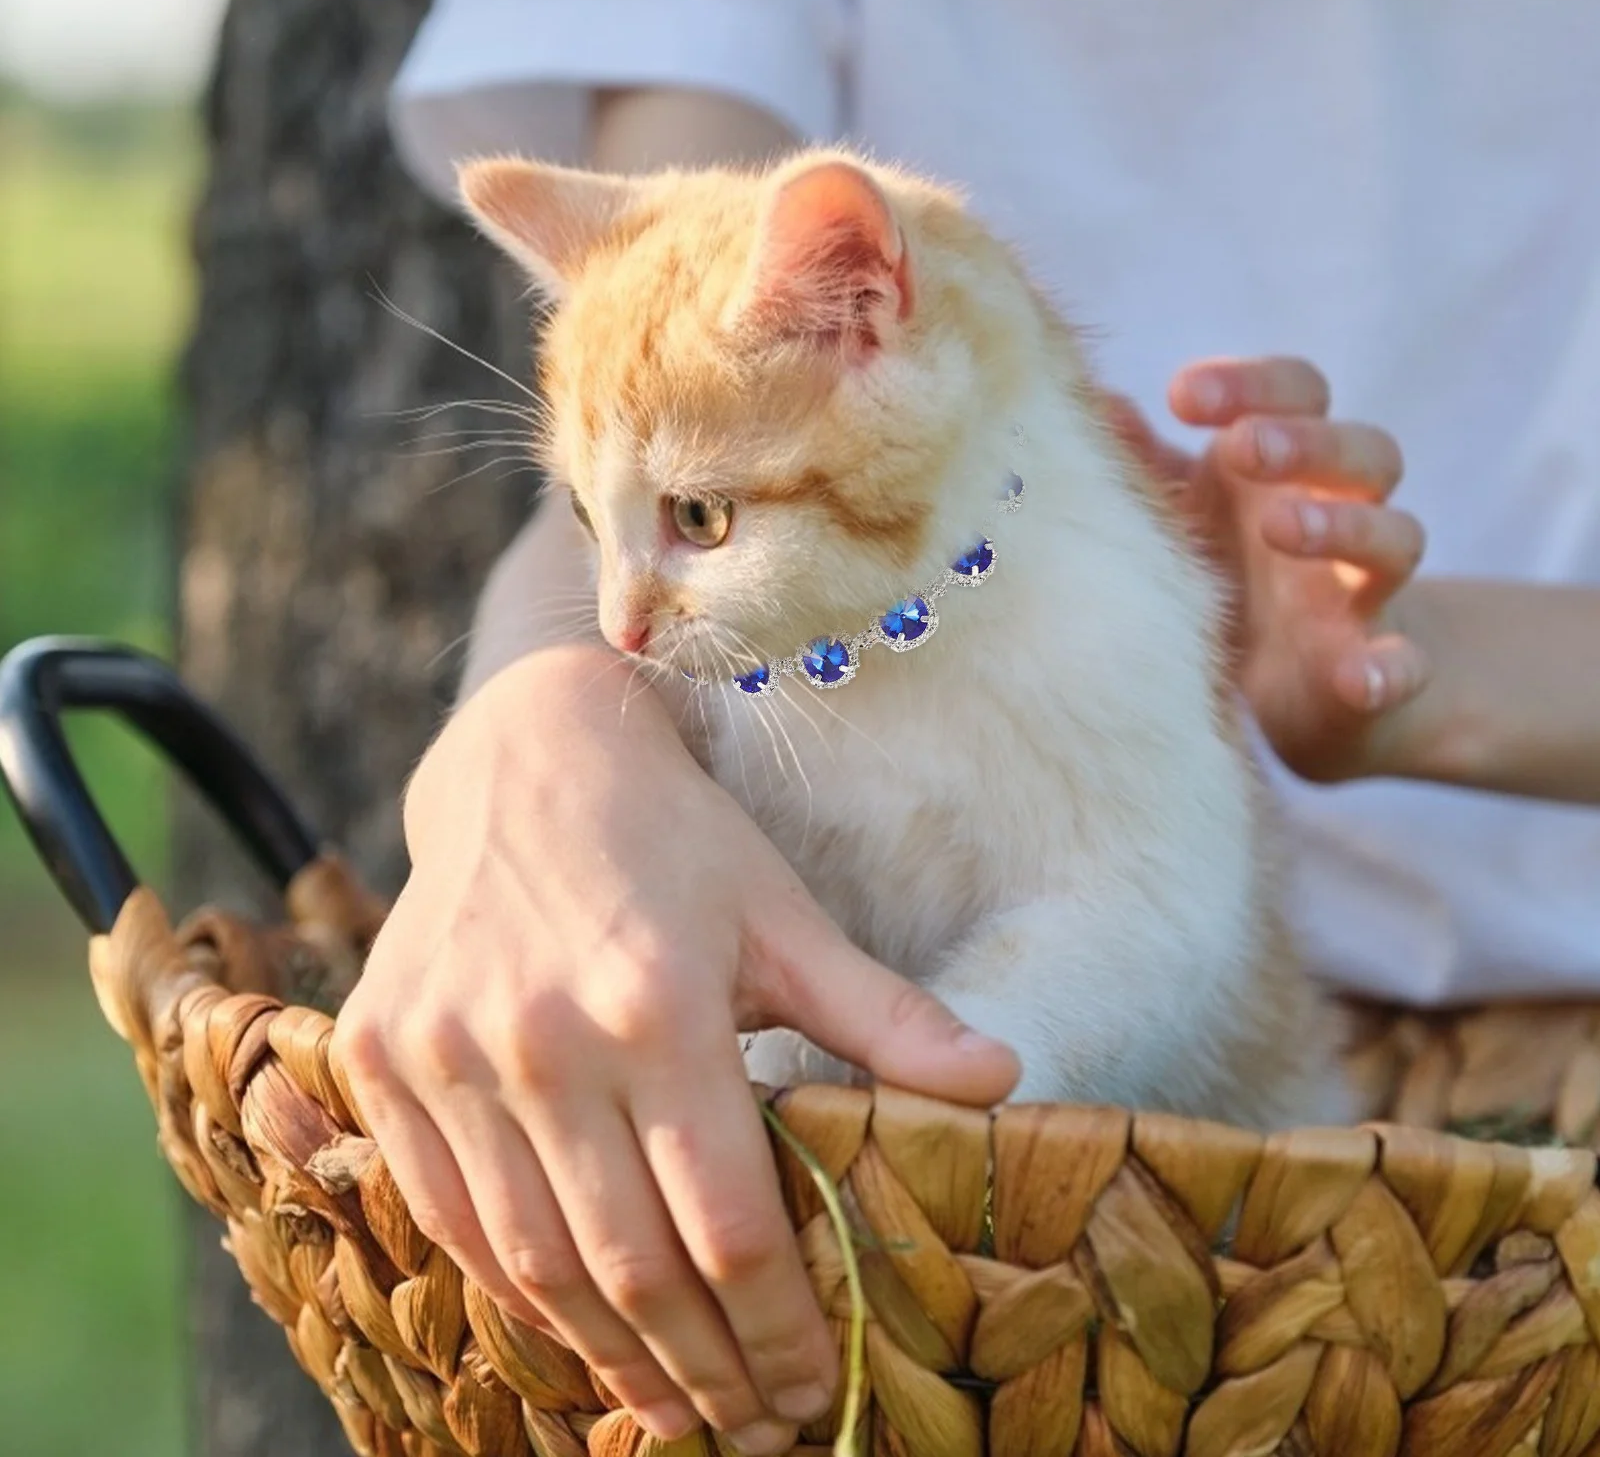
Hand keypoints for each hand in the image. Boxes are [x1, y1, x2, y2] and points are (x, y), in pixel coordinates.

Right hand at [332, 645, 1018, 1449]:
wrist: (529, 758)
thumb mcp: (785, 915)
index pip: (727, 1221)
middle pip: (629, 1263)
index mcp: (659, 1005)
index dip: (778, 1327)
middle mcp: (541, 1040)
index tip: (816, 1386)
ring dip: (607, 1354)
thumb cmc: (677, 839)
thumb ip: (884, 1013)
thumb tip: (1005, 1084)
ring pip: (530, 1259)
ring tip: (673, 1405)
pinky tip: (570, 1323)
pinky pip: (443, 1212)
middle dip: (703, 1369)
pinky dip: (510, 1288)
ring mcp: (445, 1052)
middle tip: (754, 1424)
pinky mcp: (380, 1053)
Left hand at [1106, 357, 1429, 781]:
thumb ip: (1142, 463)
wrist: (1281, 688)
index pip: (1297, 395)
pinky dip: (1392, 668)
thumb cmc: (1226, 574)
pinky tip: (1362, 678)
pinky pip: (1406, 663)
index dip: (1251, 384)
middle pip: (1363, 452)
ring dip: (1345, 524)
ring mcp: (1363, 591)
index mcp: (1290, 466)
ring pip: (1395, 537)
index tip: (1181, 397)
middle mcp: (1342, 513)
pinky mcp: (1371, 668)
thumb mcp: (1179, 515)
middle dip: (1305, 441)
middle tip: (1239, 447)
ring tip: (1282, 526)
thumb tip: (1090, 403)